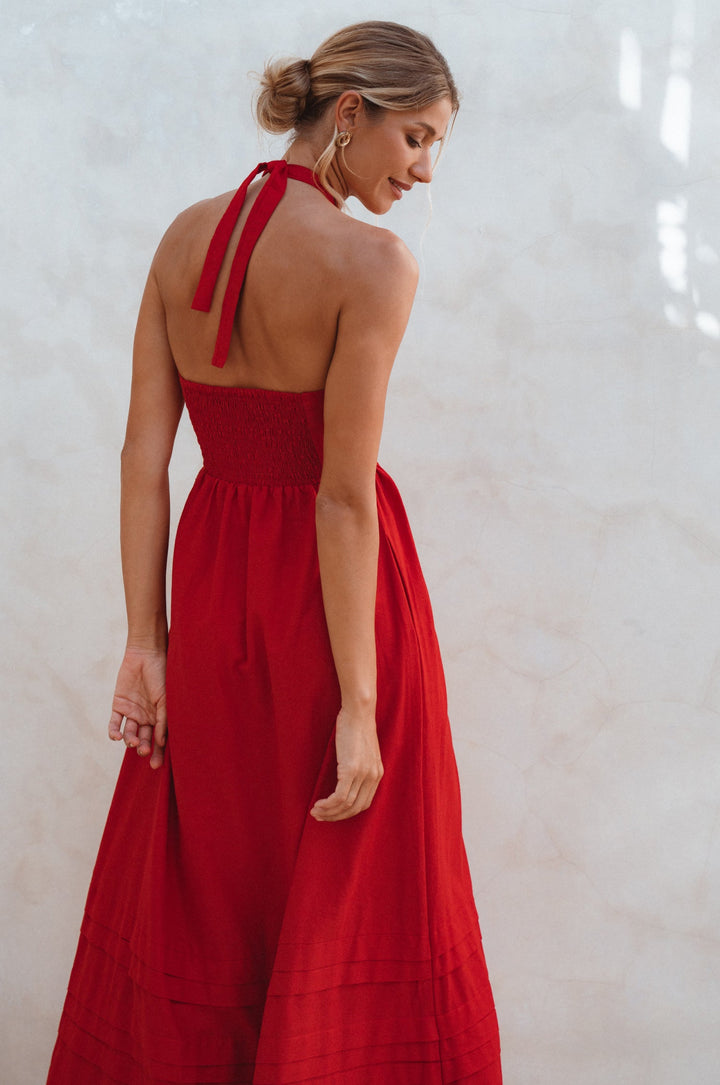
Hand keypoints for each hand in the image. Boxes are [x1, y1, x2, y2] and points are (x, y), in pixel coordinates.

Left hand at [108, 646, 167, 768]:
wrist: (146, 655)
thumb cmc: (162, 675)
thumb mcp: (166, 699)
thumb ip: (163, 720)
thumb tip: (160, 742)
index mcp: (161, 717)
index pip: (159, 739)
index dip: (158, 752)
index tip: (157, 765)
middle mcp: (147, 717)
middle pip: (145, 739)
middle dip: (144, 748)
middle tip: (144, 752)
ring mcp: (132, 712)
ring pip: (130, 733)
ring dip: (130, 740)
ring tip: (133, 742)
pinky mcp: (119, 705)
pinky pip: (115, 723)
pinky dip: (114, 731)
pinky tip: (115, 737)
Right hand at [310, 706, 382, 821]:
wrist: (359, 711)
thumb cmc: (356, 726)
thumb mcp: (362, 750)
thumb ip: (358, 765)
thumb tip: (344, 777)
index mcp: (377, 773)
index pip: (364, 803)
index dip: (347, 812)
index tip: (332, 813)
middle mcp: (373, 776)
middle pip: (356, 808)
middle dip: (337, 816)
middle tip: (320, 816)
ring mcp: (364, 774)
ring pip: (346, 805)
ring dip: (329, 812)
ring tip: (316, 812)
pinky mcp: (352, 769)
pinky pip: (340, 796)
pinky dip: (328, 804)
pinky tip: (318, 804)